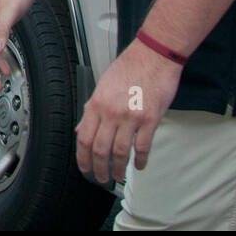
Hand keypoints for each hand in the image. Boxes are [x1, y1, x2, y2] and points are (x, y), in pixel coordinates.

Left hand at [75, 40, 181, 183]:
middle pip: (100, 149)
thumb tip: (82, 129)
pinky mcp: (150, 119)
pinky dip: (140, 160)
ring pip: (120, 151)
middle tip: (101, 178)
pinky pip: (143, 146)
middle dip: (99, 168)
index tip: (85, 168)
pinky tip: (139, 165)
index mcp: (96, 104)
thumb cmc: (128, 68)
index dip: (82, 157)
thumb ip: (92, 109)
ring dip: (119, 168)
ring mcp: (131, 117)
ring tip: (119, 176)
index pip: (84, 138)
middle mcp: (111, 112)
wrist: (153, 57)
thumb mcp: (102, 86)